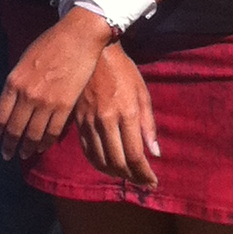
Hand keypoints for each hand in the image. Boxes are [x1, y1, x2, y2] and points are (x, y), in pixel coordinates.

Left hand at [0, 8, 112, 163]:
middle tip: (7, 155)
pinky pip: (53, 131)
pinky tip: (41, 147)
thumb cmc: (48, 46)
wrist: (76, 38)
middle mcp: (27, 95)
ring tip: (23, 154)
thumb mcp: (22, 63)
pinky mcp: (66, 106)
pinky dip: (46, 142)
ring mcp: (47, 102)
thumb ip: (16, 85)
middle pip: (14, 130)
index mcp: (13, 83)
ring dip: (27, 148)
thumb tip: (11, 106)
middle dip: (9, 146)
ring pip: (33, 134)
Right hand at [73, 43, 160, 187]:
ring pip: (99, 159)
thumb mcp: (142, 93)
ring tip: (126, 176)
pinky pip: (86, 149)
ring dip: (114, 174)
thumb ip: (148, 125)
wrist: (93, 50)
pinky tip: (107, 165)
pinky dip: (97, 163)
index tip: (152, 182)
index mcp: (126, 113)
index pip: (135, 155)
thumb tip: (155, 153)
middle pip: (118, 162)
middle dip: (132, 177)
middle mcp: (106, 120)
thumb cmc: (123, 70)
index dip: (144, 174)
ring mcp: (89, 121)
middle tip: (142, 182)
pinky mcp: (77, 119)